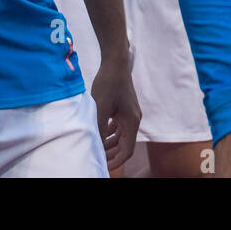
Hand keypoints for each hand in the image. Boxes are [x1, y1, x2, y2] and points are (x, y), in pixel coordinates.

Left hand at [90, 53, 140, 171]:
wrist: (115, 62)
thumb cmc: (109, 83)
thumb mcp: (101, 108)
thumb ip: (99, 129)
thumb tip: (96, 146)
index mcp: (131, 122)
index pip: (127, 150)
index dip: (116, 162)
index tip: (104, 167)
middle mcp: (134, 119)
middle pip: (125, 145)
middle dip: (112, 154)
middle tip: (98, 159)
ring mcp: (130, 113)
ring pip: (121, 136)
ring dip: (110, 143)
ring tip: (97, 148)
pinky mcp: (125, 107)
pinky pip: (119, 126)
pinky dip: (111, 132)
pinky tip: (100, 132)